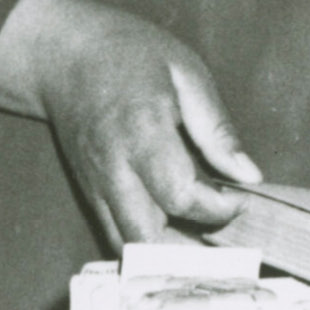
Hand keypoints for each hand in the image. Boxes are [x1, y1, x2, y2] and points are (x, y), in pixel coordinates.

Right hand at [0, 0, 262, 245]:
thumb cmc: (128, 53)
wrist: (60, 54)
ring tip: (204, 247)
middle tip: (226, 237)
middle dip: (194, 250)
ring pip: (129, 248)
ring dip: (169, 257)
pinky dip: (146, 250)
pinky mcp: (88, 193)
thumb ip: (216, 128)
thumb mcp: (185, 72)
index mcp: (142, 132)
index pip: (181, 196)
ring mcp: (95, 185)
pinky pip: (115, 238)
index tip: (240, 196)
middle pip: (150, 240)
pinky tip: (175, 240)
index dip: (219, 208)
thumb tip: (249, 176)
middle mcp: (113, 168)